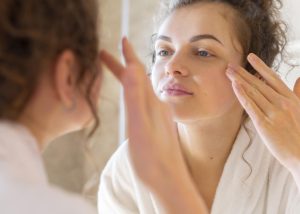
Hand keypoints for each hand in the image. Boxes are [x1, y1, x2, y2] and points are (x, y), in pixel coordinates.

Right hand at [100, 37, 207, 213]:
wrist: (170, 180)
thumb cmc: (152, 158)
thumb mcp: (139, 127)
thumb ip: (136, 98)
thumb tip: (134, 68)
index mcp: (150, 103)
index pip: (136, 72)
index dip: (127, 56)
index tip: (120, 39)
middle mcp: (156, 105)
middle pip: (138, 78)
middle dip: (122, 64)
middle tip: (105, 54)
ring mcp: (158, 115)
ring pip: (141, 89)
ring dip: (129, 77)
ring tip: (120, 71)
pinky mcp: (158, 125)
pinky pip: (144, 101)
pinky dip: (135, 92)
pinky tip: (136, 98)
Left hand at [226, 54, 299, 172]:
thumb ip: (299, 93)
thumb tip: (299, 78)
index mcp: (291, 99)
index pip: (273, 78)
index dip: (261, 66)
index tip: (250, 57)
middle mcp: (282, 103)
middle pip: (259, 83)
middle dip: (244, 73)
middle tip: (231, 65)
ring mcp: (273, 113)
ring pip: (254, 92)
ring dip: (240, 80)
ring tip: (228, 72)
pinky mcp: (264, 124)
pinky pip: (251, 106)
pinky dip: (242, 95)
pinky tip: (234, 86)